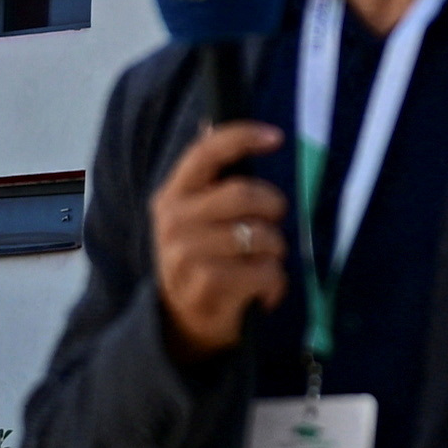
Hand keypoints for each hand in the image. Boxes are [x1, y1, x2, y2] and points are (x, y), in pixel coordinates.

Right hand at [151, 120, 289, 357]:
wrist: (180, 324)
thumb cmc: (200, 260)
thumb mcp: (194, 217)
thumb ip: (207, 178)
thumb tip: (210, 123)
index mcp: (172, 197)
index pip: (206, 153)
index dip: (243, 137)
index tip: (276, 137)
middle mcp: (174, 223)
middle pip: (244, 195)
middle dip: (273, 207)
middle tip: (274, 221)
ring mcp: (189, 256)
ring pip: (262, 236)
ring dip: (276, 250)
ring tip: (264, 263)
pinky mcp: (209, 286)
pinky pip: (267, 272)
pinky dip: (276, 284)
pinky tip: (262, 293)